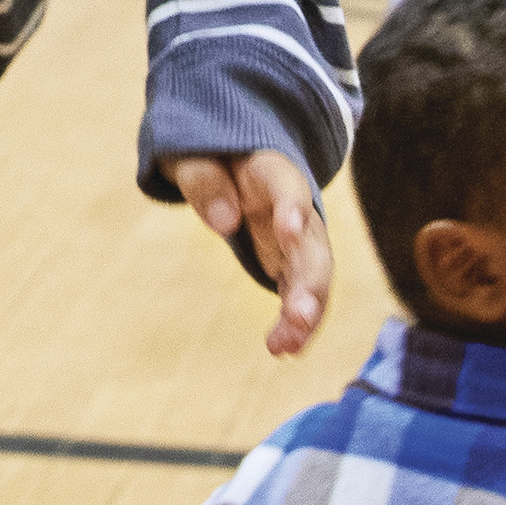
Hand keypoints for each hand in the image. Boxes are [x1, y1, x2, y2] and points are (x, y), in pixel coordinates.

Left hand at [165, 148, 332, 358]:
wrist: (229, 157)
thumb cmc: (206, 155)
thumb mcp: (192, 158)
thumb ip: (205, 183)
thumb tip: (225, 223)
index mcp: (269, 170)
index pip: (287, 184)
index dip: (293, 205)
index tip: (291, 229)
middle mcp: (294, 207)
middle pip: (313, 242)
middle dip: (310, 281)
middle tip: (300, 316)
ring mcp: (297, 237)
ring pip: (313, 275)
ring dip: (306, 311)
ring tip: (287, 346)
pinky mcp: (289, 262)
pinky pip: (298, 293)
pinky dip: (295, 322)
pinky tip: (281, 349)